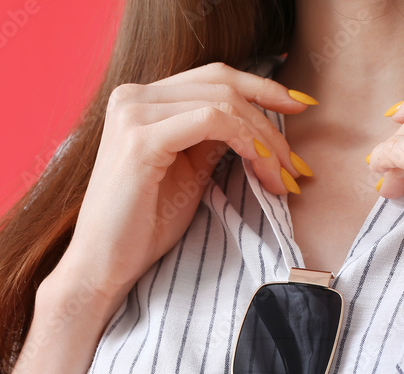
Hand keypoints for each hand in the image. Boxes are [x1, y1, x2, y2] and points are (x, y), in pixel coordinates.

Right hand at [56, 61, 315, 309]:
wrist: (103, 265)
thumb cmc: (142, 227)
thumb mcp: (188, 172)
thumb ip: (214, 139)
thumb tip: (258, 122)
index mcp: (141, 100)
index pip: (213, 77)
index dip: (262, 87)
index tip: (300, 108)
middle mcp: (133, 97)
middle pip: (222, 82)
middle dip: (270, 118)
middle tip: (294, 162)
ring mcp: (134, 113)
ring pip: (223, 102)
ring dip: (264, 139)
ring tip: (281, 177)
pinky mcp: (140, 139)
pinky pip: (211, 121)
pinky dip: (246, 140)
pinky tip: (260, 168)